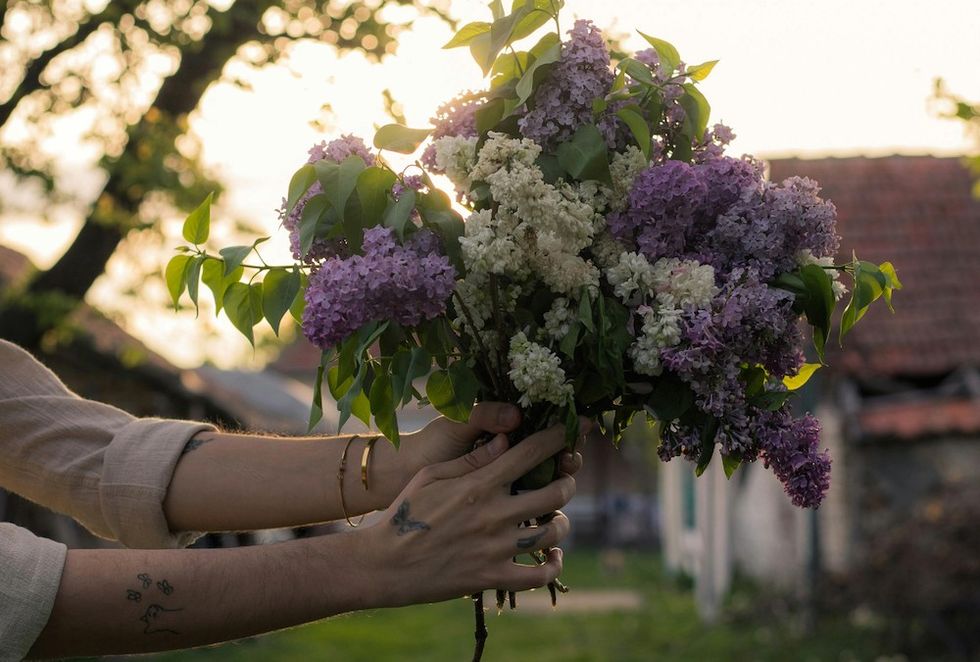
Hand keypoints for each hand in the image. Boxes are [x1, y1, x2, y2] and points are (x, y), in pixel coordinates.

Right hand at [361, 419, 590, 607]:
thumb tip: (507, 439)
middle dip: (568, 481)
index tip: (577, 427)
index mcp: (479, 484)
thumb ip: (472, 458)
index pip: (530, 452)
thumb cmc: (404, 513)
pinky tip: (554, 558)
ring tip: (558, 519)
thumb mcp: (432, 475)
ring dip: (563, 523)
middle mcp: (493, 514)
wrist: (384, 564)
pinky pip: (538, 576)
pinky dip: (554, 567)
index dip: (559, 437)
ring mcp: (496, 548)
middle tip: (565, 480)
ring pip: (553, 533)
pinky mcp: (492, 577)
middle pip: (555, 492)